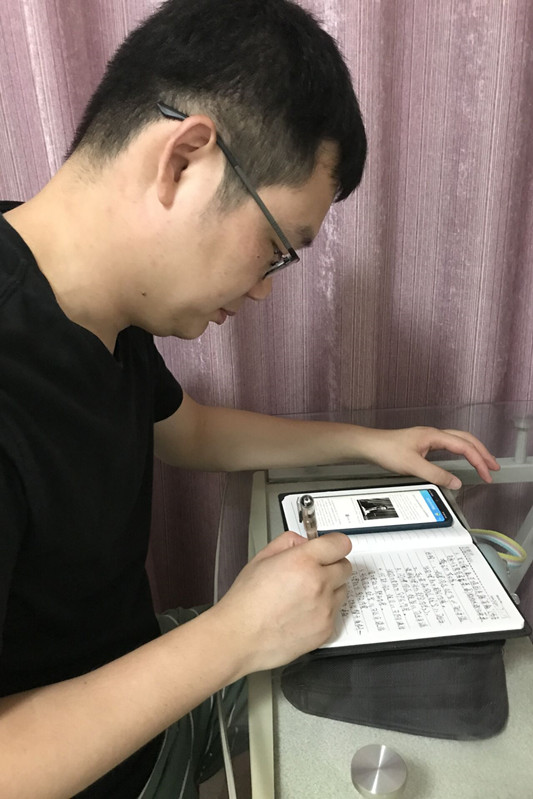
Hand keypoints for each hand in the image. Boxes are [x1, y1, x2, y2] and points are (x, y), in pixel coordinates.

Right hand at [211, 531, 351, 672]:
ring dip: (330, 589)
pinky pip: (335, 614)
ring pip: (342, 590)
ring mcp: (325, 609)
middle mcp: (318, 584)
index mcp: (303, 562)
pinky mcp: (326, 630)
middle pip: (346, 567)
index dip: (335, 544)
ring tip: (305, 595)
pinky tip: (302, 613)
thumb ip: (288, 542)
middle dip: (332, 566)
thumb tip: (305, 542)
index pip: (340, 544)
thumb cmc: (246, 601)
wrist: (240, 636)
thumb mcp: (261, 558)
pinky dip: (324, 611)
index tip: (331, 547)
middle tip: (314, 572)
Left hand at [358, 426, 499, 488]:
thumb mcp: (412, 466)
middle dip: (482, 452)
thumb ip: (436, 475)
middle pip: (466, 439)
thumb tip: (456, 482)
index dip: (478, 460)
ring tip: (484, 463)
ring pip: (458, 440)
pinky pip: (449, 445)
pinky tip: (462, 459)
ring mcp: (429, 438)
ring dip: (473, 451)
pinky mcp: (424, 443)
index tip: (487, 474)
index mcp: (434, 436)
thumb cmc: (386, 450)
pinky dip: (461, 452)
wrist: (369, 445)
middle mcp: (434, 434)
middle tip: (494, 467)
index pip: (464, 446)